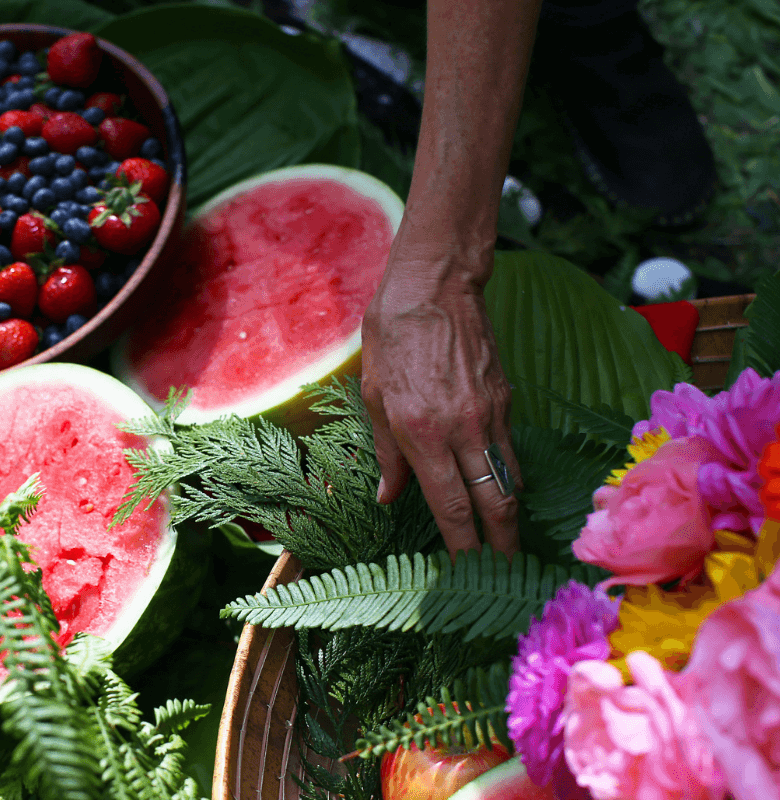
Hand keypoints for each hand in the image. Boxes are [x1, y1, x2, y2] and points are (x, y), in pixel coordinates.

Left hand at [361, 248, 520, 554]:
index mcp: (421, 433)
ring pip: (510, 478)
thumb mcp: (372, 394)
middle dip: (501, 544)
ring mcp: (490, 414)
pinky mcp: (505, 398)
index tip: (464, 572)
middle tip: (504, 574)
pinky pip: (510, 449)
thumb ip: (385, 452)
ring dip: (510, 515)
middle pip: (494, 502)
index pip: (450, 505)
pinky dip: (510, 476)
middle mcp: (462, 430)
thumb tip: (387, 497)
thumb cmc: (392, 337)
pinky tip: (504, 489)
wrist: (434, 285)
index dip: (461, 545)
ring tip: (507, 544)